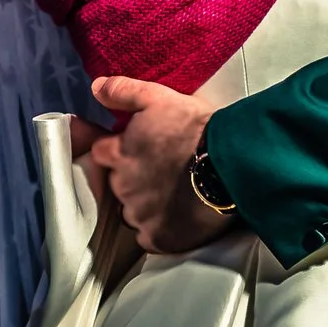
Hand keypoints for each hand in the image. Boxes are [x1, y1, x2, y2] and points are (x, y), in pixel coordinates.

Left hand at [87, 76, 225, 253]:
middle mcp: (123, 187)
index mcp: (119, 154)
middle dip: (132, 178)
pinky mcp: (159, 238)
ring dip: (145, 205)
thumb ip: (124, 91)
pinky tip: (175, 218)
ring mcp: (140, 215)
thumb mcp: (160, 98)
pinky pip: (148, 238)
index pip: (100, 152)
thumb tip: (95, 88)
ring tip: (173, 194)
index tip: (135, 148)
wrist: (232, 164)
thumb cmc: (197, 129)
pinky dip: (158, 230)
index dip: (116, 149)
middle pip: (117, 184)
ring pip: (132, 212)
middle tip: (162, 169)